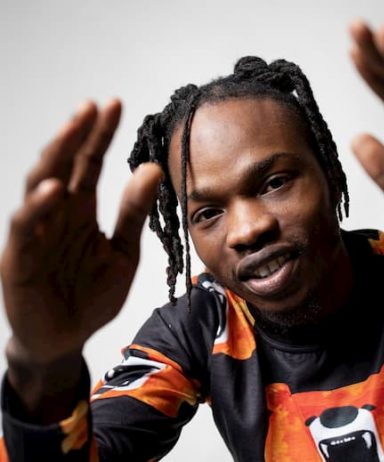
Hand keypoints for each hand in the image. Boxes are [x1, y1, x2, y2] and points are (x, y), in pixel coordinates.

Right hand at [1, 100, 161, 365]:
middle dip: (77, 135)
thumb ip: (134, 214)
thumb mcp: (123, 252)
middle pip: (65, 166)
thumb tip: (153, 168)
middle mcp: (57, 215)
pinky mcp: (20, 258)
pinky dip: (38, 207)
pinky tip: (55, 188)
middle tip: (93, 107)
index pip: (90, 164)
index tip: (115, 105)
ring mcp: (36, 234)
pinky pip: (27, 228)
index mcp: (81, 211)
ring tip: (74, 130)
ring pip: (40, 186)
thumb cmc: (91, 294)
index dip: (100, 136)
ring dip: (55, 158)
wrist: (67, 337)